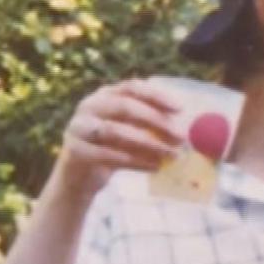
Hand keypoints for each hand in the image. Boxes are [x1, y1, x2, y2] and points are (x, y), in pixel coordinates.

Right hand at [50, 80, 186, 199]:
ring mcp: (79, 127)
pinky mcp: (75, 150)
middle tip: (180, 136)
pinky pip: (107, 155)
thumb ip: (153, 126)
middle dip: (155, 120)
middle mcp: (90, 105)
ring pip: (115, 131)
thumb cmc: (114, 148)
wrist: (82, 176)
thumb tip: (188, 128)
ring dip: (148, 143)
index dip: (156, 96)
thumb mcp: (132, 132)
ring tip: (171, 155)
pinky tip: (155, 167)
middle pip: (124, 106)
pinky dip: (134, 161)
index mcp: (106, 94)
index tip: (180, 109)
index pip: (132, 87)